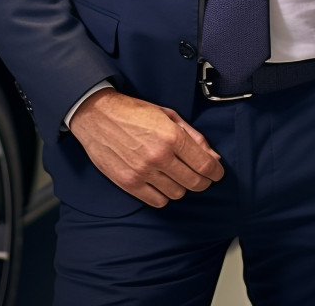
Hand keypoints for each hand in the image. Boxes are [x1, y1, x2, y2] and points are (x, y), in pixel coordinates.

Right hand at [68, 88, 223, 206]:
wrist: (97, 115)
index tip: (217, 172)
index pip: (205, 165)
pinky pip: (158, 201)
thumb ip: (192, 135)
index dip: (216, 171)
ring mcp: (143, 172)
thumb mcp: (167, 114)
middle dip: (203, 180)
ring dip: (182, 186)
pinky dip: (164, 194)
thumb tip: (212, 155)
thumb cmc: (132, 111)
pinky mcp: (129, 183)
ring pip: (178, 194)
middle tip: (202, 175)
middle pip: (195, 183)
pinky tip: (161, 182)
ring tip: (176, 174)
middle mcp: (159, 156)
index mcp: (171, 136)